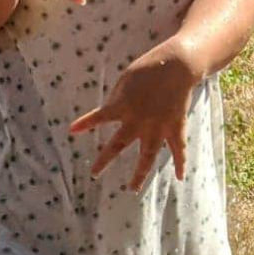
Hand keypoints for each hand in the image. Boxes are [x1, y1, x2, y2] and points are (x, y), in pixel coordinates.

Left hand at [69, 42, 199, 191]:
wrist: (177, 65)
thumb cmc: (148, 68)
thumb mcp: (125, 80)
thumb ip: (117, 99)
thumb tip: (112, 112)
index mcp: (123, 106)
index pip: (100, 117)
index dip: (85, 124)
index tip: (72, 131)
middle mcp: (138, 121)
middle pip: (119, 145)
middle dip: (104, 160)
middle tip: (94, 174)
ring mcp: (158, 127)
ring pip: (148, 156)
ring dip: (140, 174)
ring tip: (132, 189)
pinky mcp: (175, 127)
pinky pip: (178, 148)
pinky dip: (181, 162)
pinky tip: (180, 177)